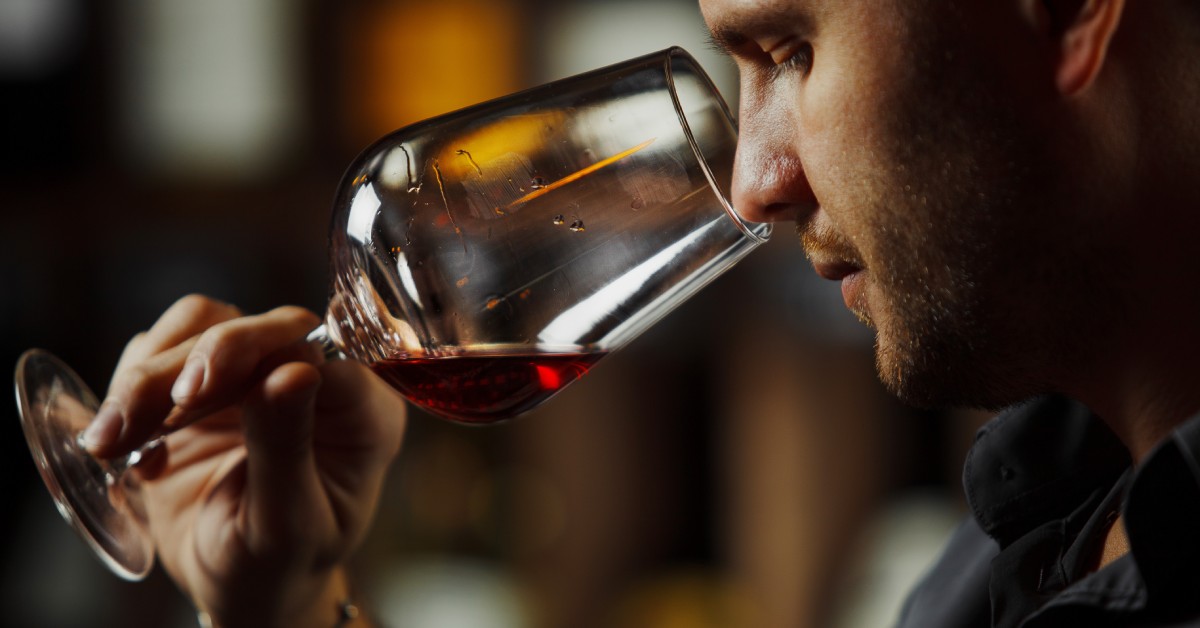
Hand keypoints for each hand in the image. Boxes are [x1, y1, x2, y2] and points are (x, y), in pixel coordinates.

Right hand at [83, 295, 406, 626]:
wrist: (242, 590)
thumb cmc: (280, 568)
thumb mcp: (285, 526)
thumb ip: (287, 448)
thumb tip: (292, 371)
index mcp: (362, 413)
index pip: (315, 349)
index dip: (251, 354)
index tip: (192, 393)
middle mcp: (316, 380)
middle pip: (253, 328)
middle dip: (183, 366)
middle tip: (132, 419)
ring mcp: (258, 375)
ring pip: (200, 325)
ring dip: (146, 376)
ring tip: (113, 439)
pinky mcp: (206, 384)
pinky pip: (161, 351)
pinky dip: (130, 392)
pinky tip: (126, 449)